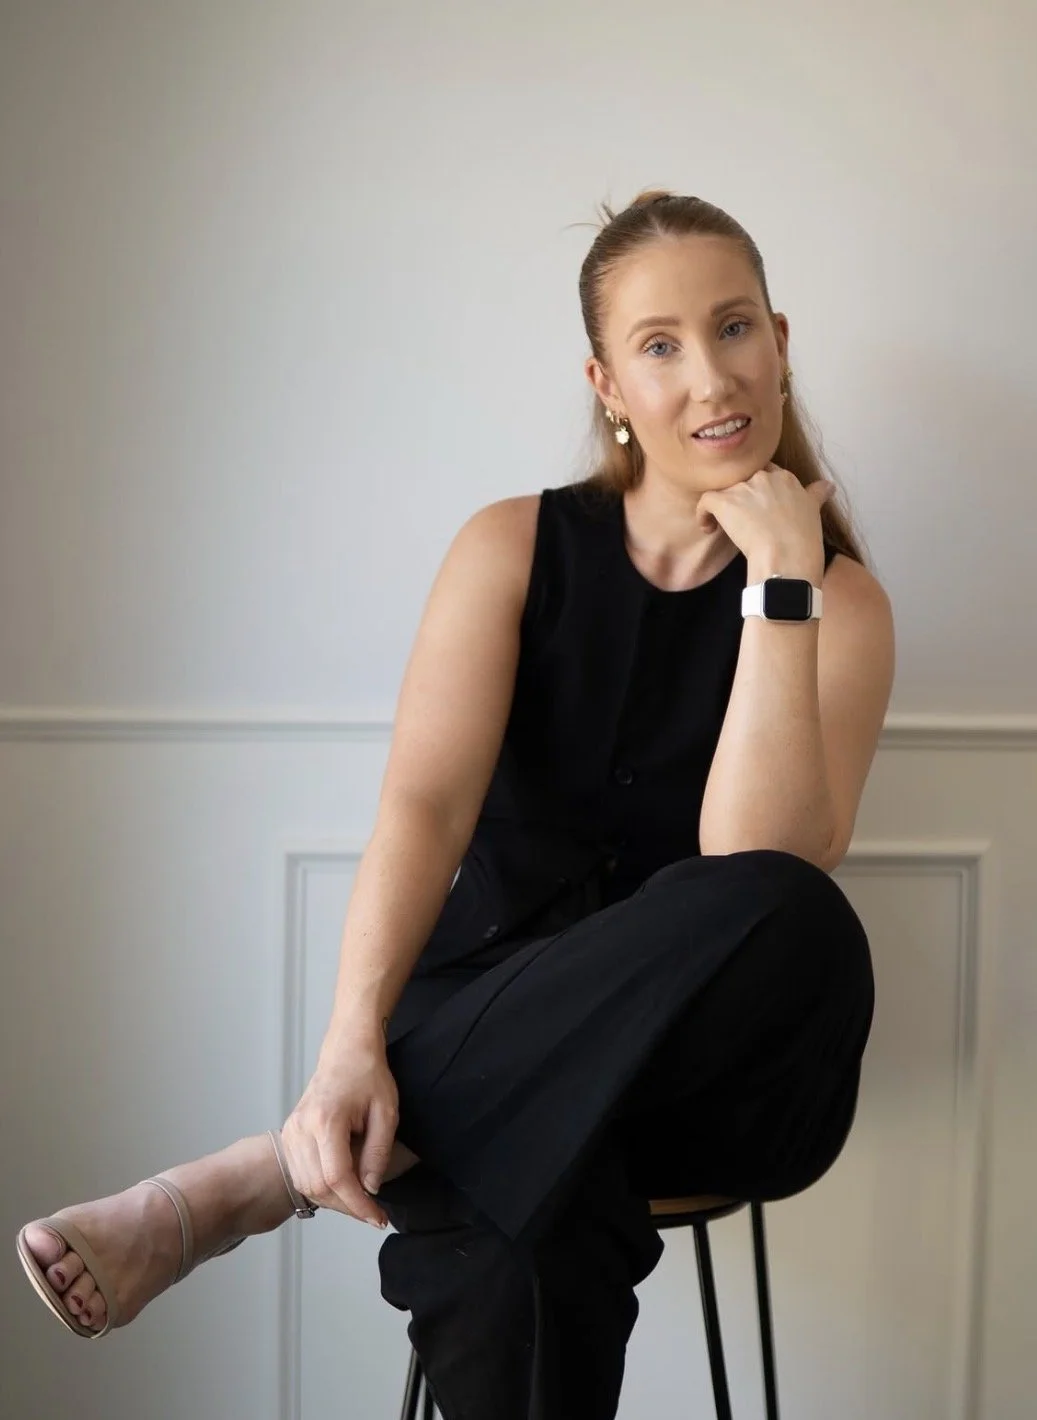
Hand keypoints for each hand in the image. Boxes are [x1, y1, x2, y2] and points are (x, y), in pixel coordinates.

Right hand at [280, 1030, 398, 1227]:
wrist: (346, 1051)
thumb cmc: (369, 1075)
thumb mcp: (387, 1113)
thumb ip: (378, 1153)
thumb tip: (370, 1189)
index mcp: (326, 1120)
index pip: (337, 1178)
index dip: (358, 1204)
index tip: (377, 1218)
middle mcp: (302, 1128)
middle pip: (318, 1187)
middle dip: (348, 1206)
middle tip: (373, 1213)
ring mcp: (291, 1131)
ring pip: (307, 1185)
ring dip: (334, 1200)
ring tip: (360, 1199)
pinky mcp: (289, 1135)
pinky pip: (301, 1174)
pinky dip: (321, 1187)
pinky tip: (342, 1185)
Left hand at [696, 462, 834, 560]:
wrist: (787, 556)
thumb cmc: (803, 540)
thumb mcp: (814, 511)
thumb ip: (816, 494)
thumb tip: (828, 486)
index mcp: (785, 478)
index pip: (765, 474)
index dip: (757, 491)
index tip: (755, 509)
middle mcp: (763, 477)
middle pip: (742, 480)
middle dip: (738, 498)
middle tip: (740, 520)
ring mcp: (743, 488)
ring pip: (722, 490)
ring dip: (721, 508)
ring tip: (722, 527)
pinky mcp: (725, 502)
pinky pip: (705, 501)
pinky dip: (704, 515)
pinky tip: (708, 528)